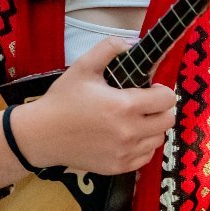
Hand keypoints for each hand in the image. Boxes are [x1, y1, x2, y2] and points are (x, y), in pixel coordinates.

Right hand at [13, 36, 175, 174]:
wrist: (41, 134)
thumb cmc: (63, 99)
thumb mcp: (83, 66)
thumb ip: (109, 48)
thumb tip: (131, 43)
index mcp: (125, 106)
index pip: (167, 99)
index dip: (162, 90)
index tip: (151, 88)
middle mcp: (129, 132)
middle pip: (167, 120)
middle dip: (160, 108)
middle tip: (145, 103)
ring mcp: (125, 153)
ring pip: (158, 139)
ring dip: (153, 127)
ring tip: (135, 119)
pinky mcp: (118, 167)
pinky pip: (146, 157)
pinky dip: (143, 146)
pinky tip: (128, 136)